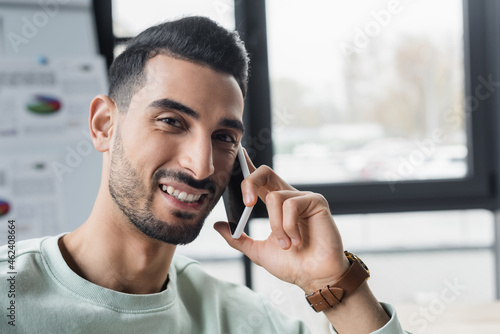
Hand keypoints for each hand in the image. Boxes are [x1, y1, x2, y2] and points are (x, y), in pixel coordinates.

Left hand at [214, 150, 349, 292]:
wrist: (314, 277)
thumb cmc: (292, 264)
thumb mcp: (258, 251)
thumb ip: (238, 238)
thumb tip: (218, 225)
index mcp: (275, 204)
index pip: (259, 179)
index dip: (248, 165)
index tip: (237, 154)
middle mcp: (288, 196)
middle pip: (265, 172)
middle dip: (250, 182)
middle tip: (247, 205)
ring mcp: (303, 198)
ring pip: (275, 197)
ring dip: (276, 226)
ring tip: (286, 245)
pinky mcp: (316, 201)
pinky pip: (291, 205)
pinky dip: (289, 227)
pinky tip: (298, 240)